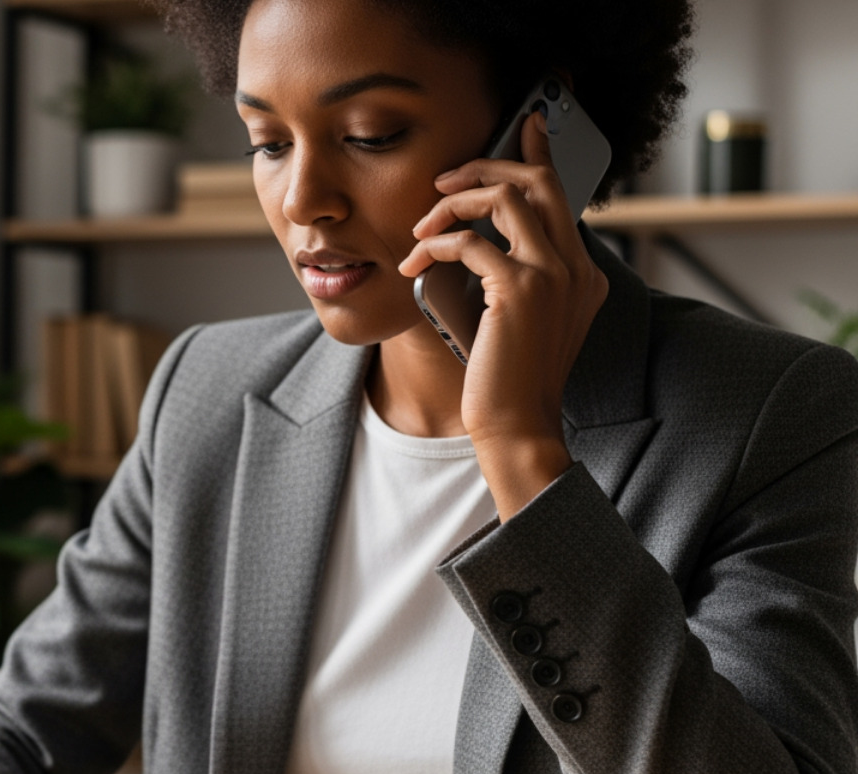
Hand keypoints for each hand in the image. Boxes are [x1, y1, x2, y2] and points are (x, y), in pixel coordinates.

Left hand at [398, 111, 607, 517]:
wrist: (517, 426)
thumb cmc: (508, 380)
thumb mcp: (521, 321)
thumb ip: (518, 278)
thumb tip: (478, 241)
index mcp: (582, 273)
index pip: (562, 194)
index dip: (541, 152)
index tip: (528, 120)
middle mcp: (577, 267)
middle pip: (537, 181)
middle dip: (486, 166)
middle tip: (444, 180)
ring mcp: (553, 276)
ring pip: (505, 197)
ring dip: (454, 203)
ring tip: (422, 226)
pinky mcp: (520, 291)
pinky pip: (470, 242)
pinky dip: (435, 244)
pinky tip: (415, 263)